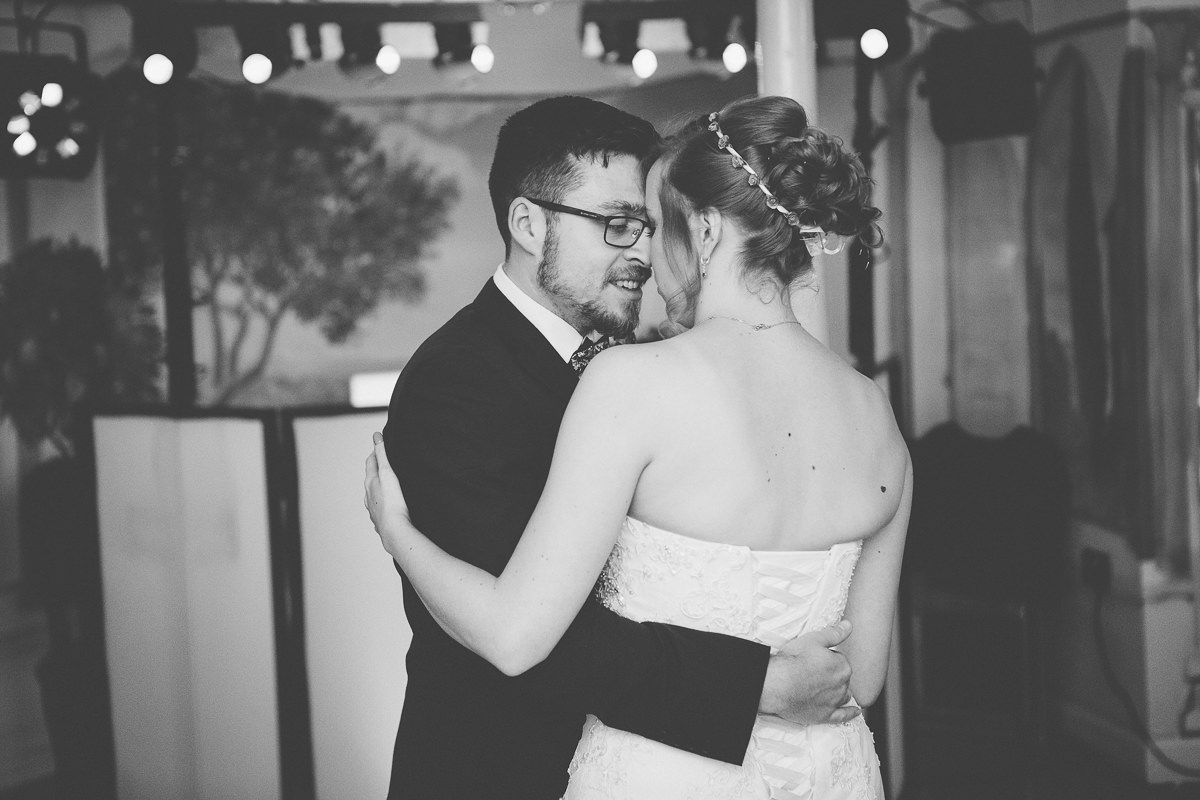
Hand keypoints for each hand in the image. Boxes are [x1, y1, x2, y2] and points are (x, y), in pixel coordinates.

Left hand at [363, 432, 413, 557]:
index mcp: (370, 483)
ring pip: (374, 495)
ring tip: (389, 484)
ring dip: (380, 487)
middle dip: (377, 469)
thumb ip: (382, 455)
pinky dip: (384, 503)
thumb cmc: (392, 502)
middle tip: (386, 462)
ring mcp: (374, 509)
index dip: (376, 452)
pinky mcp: (381, 520)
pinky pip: (380, 509)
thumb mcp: (387, 473)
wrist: (395, 530)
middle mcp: (369, 496)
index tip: (382, 446)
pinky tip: (391, 506)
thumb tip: (376, 436)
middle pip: (371, 478)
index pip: (371, 462)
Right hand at [759, 620, 858, 724]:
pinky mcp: (825, 715)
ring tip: (828, 688)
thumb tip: (848, 626)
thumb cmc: (792, 660)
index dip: (828, 658)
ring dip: (839, 691)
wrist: (777, 684)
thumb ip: (834, 633)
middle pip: (842, 678)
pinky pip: (843, 716)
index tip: (816, 659)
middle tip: (815, 671)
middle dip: (833, 674)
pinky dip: (850, 713)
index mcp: (842, 666)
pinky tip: (855, 711)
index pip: (840, 660)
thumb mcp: (813, 639)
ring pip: (844, 695)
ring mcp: (833, 702)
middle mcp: (842, 685)